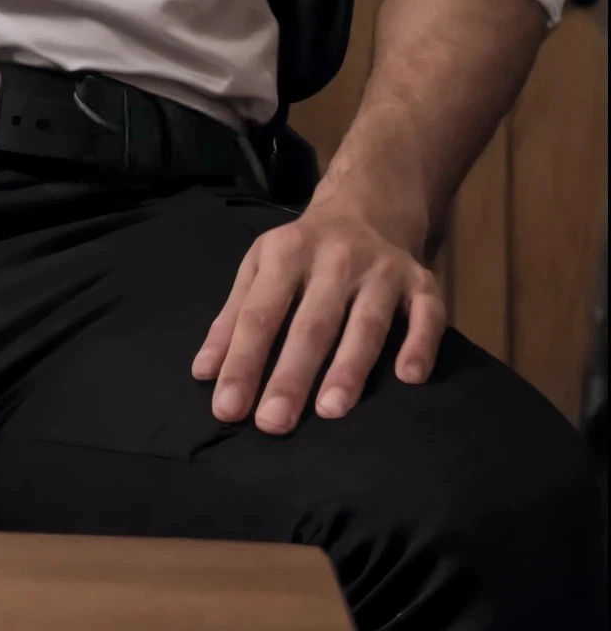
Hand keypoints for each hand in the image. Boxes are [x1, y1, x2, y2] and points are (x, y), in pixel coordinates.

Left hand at [190, 201, 445, 433]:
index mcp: (286, 253)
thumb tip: (204, 373)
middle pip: (312, 324)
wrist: (365, 207)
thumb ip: (232, 319)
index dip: (242, 361)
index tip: (227, 408)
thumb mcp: (259, 269)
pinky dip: (420, 344)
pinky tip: (409, 377)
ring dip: (349, 367)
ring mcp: (381, 270)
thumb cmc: (301, 253)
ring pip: (366, 323)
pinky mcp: (420, 282)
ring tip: (331, 411)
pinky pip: (426, 315)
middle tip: (273, 423)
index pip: (259, 315)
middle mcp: (335, 258)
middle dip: (291, 375)